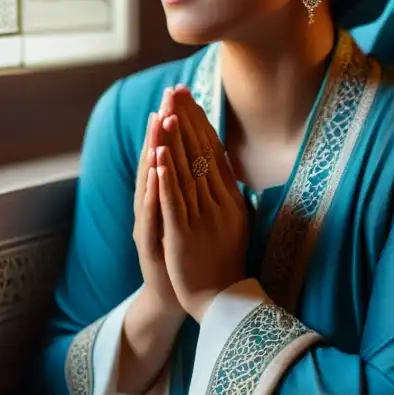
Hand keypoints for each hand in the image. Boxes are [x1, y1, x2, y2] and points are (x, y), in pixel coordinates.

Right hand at [132, 88, 183, 316]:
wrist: (175, 296)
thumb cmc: (185, 254)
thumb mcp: (190, 216)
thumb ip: (191, 187)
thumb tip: (206, 156)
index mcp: (163, 196)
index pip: (168, 151)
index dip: (174, 123)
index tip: (179, 94)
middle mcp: (152, 203)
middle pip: (157, 158)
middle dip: (163, 126)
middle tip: (168, 96)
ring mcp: (148, 220)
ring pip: (151, 179)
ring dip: (156, 147)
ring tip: (160, 119)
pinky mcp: (150, 239)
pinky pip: (152, 208)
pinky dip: (154, 186)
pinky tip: (158, 165)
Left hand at [156, 88, 248, 321]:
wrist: (222, 303)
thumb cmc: (224, 260)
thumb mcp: (234, 221)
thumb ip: (229, 192)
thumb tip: (225, 163)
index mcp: (230, 198)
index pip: (213, 151)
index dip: (200, 123)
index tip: (188, 98)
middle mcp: (219, 204)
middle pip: (200, 155)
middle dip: (185, 121)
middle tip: (175, 91)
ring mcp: (202, 219)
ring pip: (186, 173)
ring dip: (176, 141)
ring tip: (166, 113)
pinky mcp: (184, 236)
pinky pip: (174, 202)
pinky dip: (166, 177)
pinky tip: (159, 155)